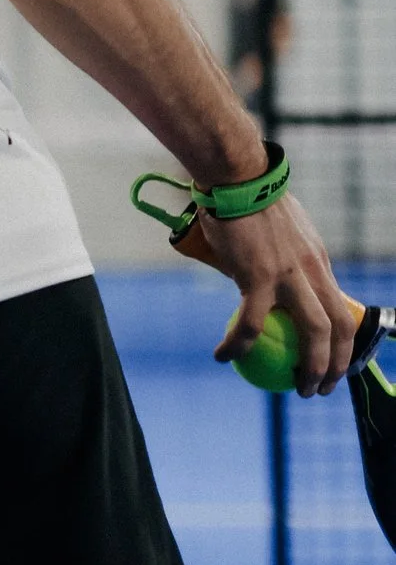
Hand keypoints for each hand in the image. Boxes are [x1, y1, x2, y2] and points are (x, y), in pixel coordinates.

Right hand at [183, 193, 356, 393]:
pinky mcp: (259, 276)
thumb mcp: (279, 230)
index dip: (342, 341)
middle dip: (338, 365)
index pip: (341, 308)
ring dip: (310, 368)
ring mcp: (290, 274)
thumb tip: (261, 275)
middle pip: (340, 327)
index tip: (330, 361)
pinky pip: (251, 323)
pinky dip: (238, 345)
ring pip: (314, 332)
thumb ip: (279, 256)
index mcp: (319, 261)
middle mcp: (314, 270)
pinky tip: (223, 355)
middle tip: (321, 388)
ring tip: (293, 387)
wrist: (235, 176)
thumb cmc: (247, 197)